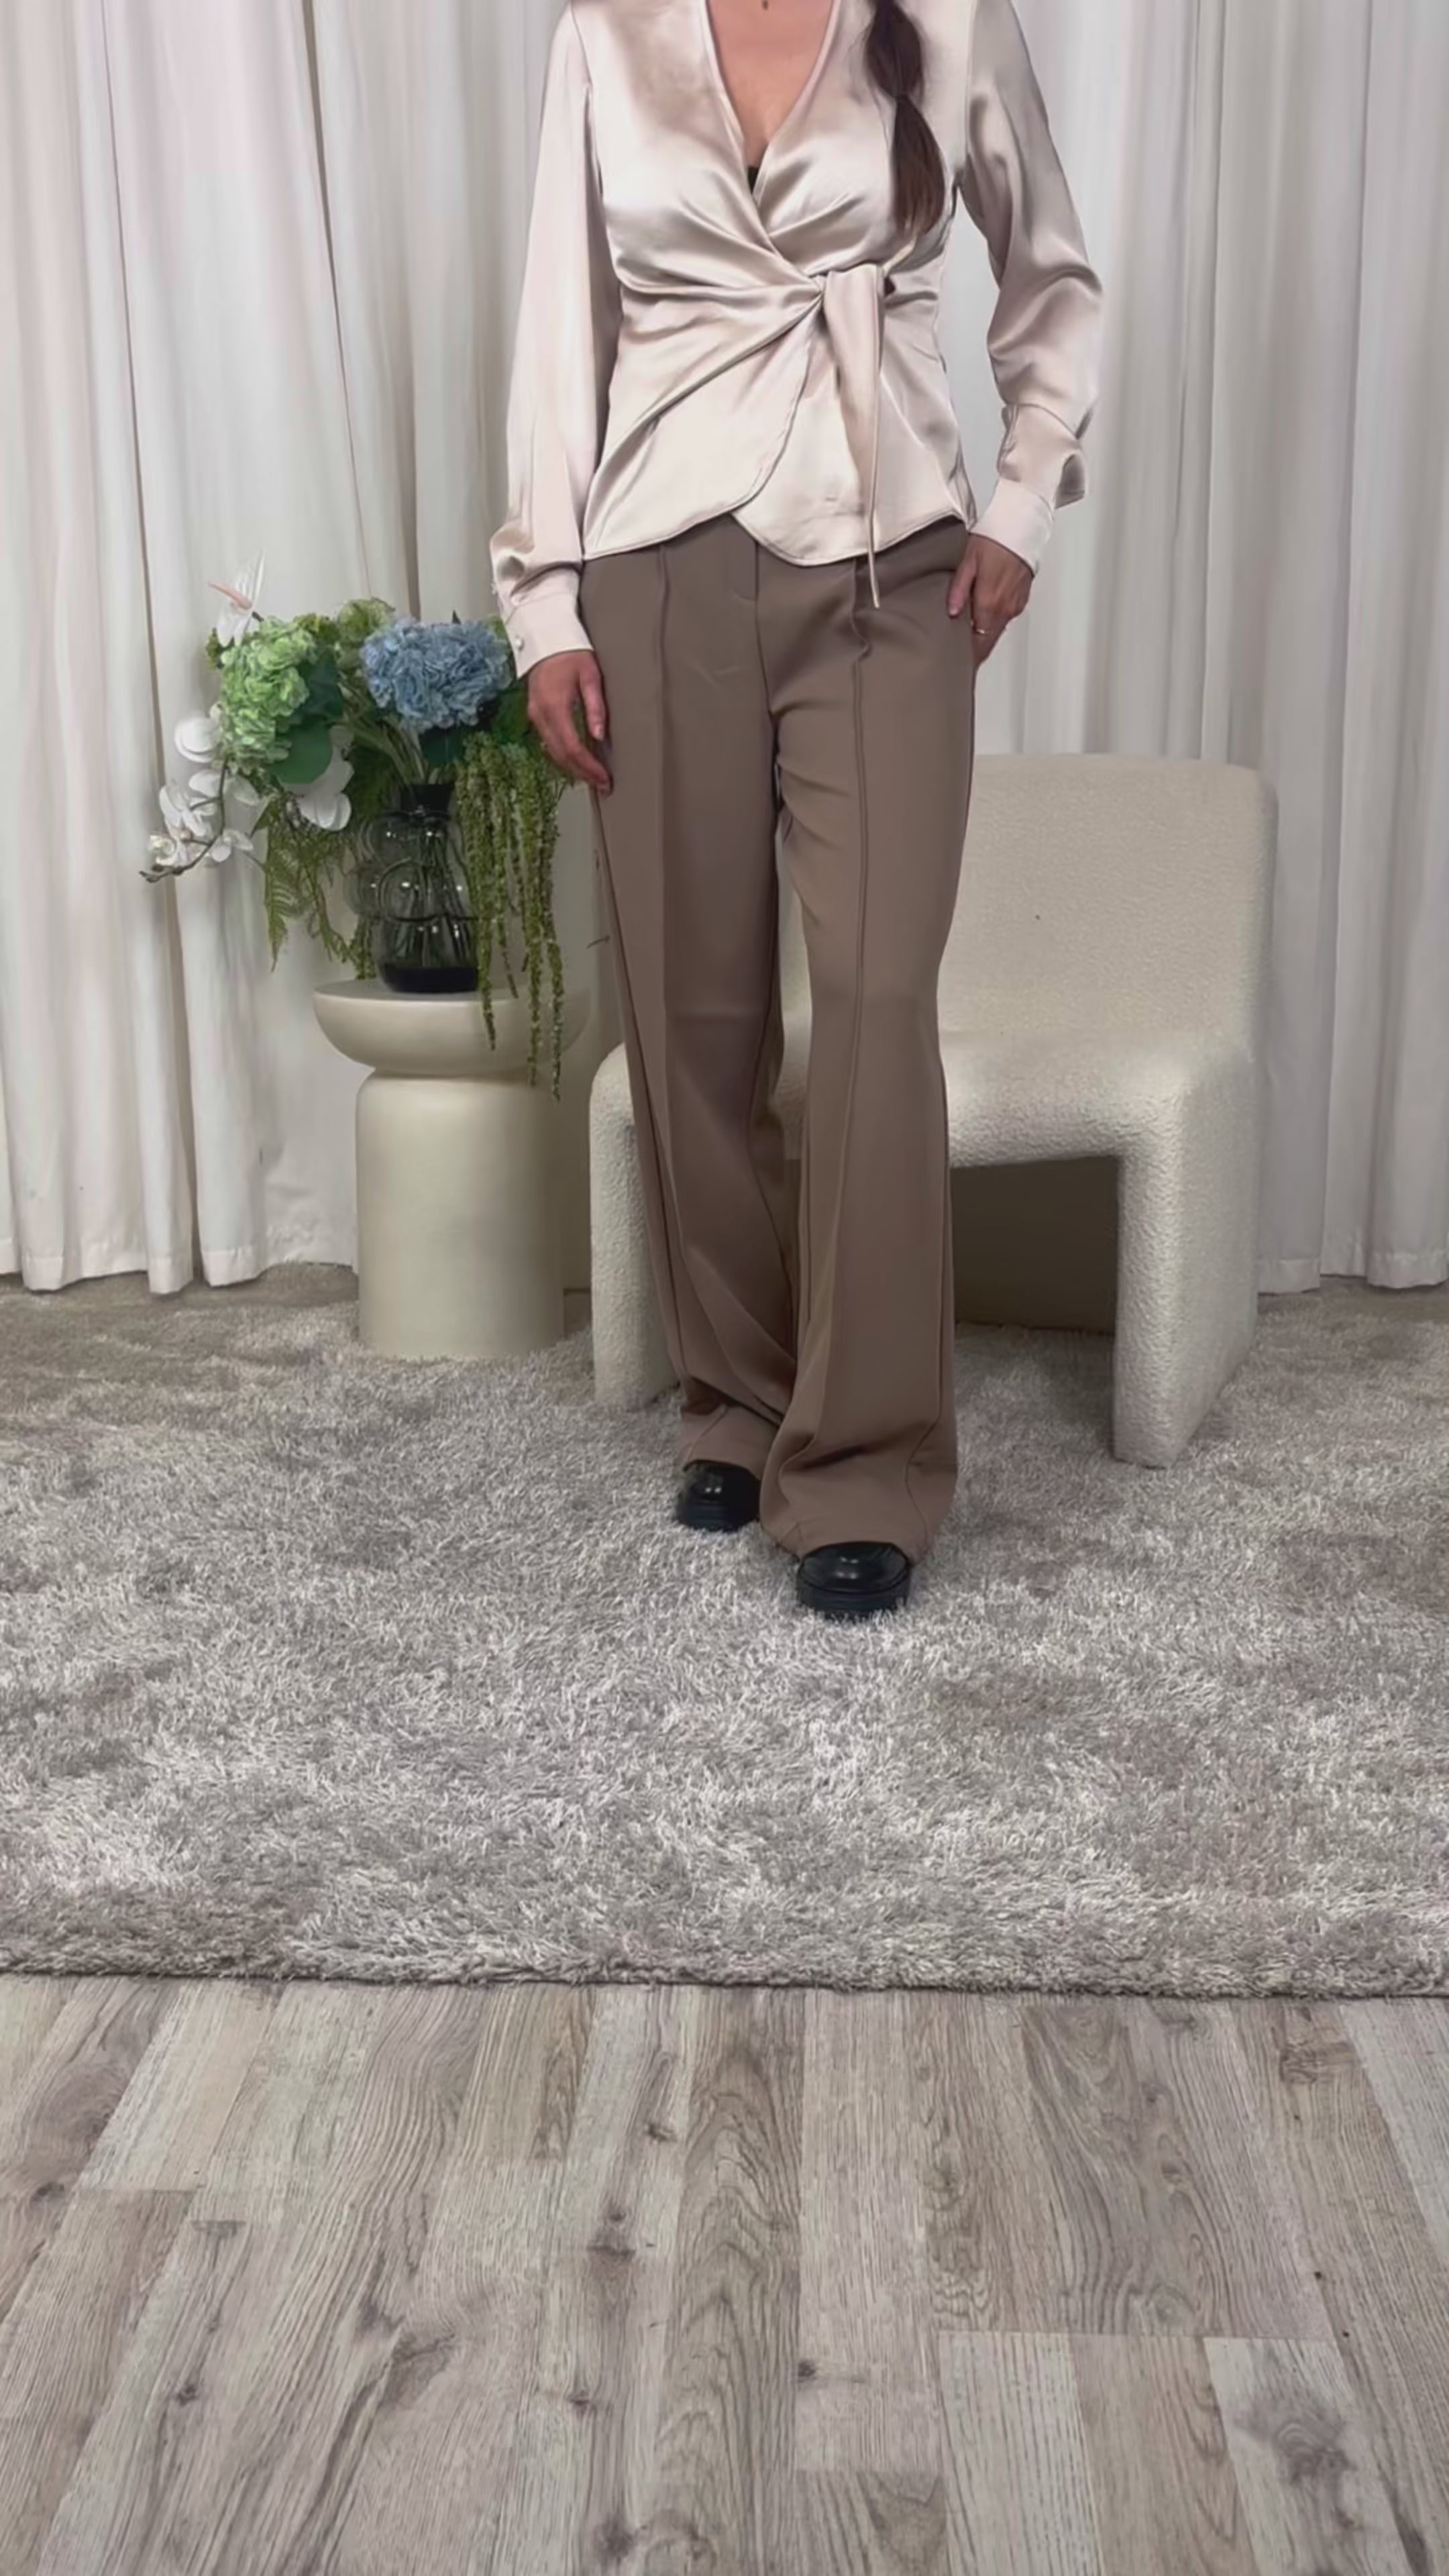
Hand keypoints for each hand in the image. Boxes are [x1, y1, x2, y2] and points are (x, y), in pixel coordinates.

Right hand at [526, 650, 611, 791]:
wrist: (546, 637)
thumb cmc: (571, 652)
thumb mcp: (590, 675)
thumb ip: (595, 706)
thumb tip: (599, 736)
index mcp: (554, 706)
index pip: (572, 747)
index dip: (588, 767)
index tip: (604, 778)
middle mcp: (540, 714)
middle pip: (561, 755)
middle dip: (582, 773)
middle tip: (602, 786)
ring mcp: (535, 715)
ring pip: (553, 752)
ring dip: (573, 768)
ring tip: (593, 779)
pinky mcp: (535, 714)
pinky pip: (548, 743)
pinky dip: (563, 756)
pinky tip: (577, 762)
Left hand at [947, 533, 1032, 662]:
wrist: (1022, 526)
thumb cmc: (994, 538)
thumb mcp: (967, 560)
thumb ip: (959, 589)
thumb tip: (952, 612)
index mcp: (989, 603)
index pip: (978, 644)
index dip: (967, 658)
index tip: (956, 665)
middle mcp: (1004, 608)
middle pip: (987, 642)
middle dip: (974, 652)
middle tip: (957, 657)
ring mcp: (1014, 605)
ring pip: (995, 631)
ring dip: (982, 635)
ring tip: (964, 635)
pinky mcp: (1020, 600)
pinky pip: (1004, 618)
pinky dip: (992, 620)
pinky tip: (981, 613)